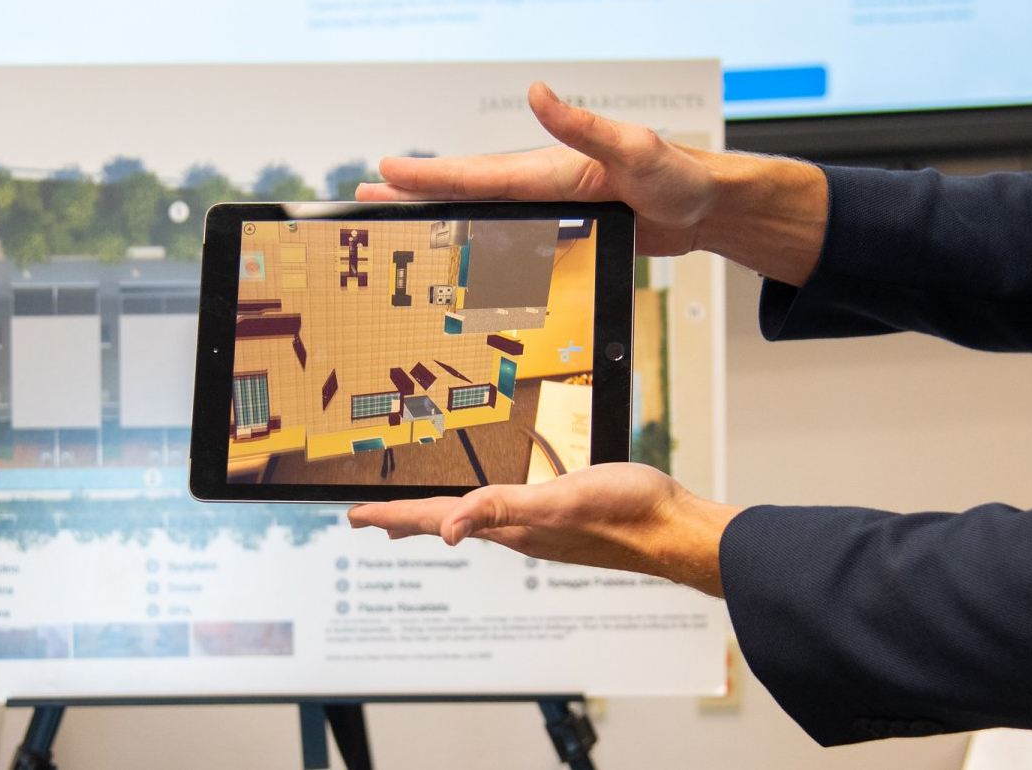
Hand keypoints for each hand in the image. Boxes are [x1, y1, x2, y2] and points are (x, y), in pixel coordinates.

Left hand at [347, 463, 742, 596]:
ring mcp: (542, 526)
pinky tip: (489, 510)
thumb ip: (503, 509)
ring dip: (439, 516)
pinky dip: (481, 510)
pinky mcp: (564, 517)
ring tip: (412, 518)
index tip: (356, 516)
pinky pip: (506, 514)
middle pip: (448, 522)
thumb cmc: (628, 513)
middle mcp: (521, 529)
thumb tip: (447, 530)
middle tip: (368, 519)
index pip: (440, 519)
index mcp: (513, 525)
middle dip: (406, 519)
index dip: (397, 515)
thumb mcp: (561, 500)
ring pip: (474, 520)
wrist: (674, 530)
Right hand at [357, 82, 720, 257]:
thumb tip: (537, 91)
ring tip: (394, 219)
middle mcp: (541, 185)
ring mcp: (550, 207)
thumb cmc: (677, 176)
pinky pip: (509, 236)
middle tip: (363, 195)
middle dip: (414, 194)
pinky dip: (476, 241)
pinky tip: (457, 251)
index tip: (384, 172)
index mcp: (549, 168)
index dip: (429, 176)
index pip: (478, 173)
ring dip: (437, 216)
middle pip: (465, 191)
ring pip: (481, 214)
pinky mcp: (564, 228)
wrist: (704, 205)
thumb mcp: (636, 148)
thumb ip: (585, 126)